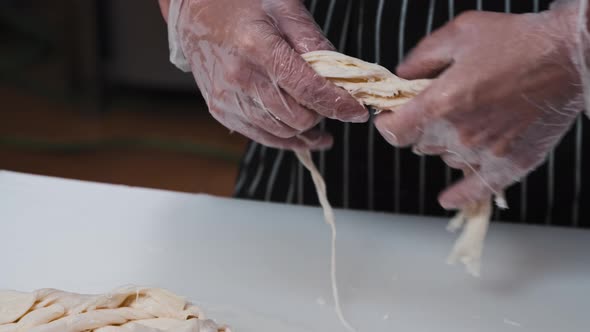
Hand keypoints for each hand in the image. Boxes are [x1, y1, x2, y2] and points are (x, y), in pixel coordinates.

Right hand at [172, 0, 367, 149]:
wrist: (193, 13)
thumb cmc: (240, 3)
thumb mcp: (282, 7)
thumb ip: (312, 41)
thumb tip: (339, 74)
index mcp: (258, 48)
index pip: (308, 90)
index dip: (339, 105)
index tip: (358, 112)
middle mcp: (239, 79)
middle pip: (298, 118)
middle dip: (322, 114)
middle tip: (331, 103)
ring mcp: (227, 99)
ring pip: (282, 133)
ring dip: (306, 130)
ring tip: (319, 120)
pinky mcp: (221, 110)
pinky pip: (262, 137)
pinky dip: (286, 138)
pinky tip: (301, 134)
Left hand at [374, 7, 583, 208]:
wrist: (571, 56)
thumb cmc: (517, 40)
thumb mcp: (460, 32)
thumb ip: (422, 56)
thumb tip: (401, 75)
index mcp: (440, 104)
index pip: (393, 132)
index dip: (387, 123)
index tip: (391, 115)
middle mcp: (459, 135)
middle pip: (420, 144)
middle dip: (421, 125)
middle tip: (439, 105)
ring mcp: (485, 153)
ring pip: (447, 158)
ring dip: (447, 143)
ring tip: (467, 119)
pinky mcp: (512, 163)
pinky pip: (477, 189)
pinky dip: (460, 195)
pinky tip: (447, 199)